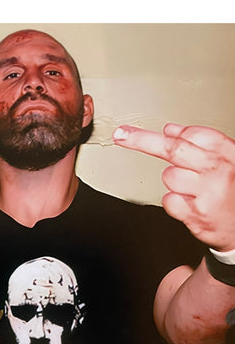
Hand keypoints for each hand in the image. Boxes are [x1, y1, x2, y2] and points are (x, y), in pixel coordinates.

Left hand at [113, 123, 234, 251]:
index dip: (167, 133)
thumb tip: (171, 130)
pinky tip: (191, 205)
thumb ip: (200, 143)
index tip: (134, 130)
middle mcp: (218, 171)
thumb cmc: (232, 191)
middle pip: (173, 149)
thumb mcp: (226, 161)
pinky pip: (168, 200)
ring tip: (194, 191)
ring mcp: (208, 193)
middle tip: (121, 135)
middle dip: (142, 141)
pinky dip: (174, 202)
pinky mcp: (197, 214)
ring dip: (174, 183)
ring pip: (169, 177)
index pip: (192, 134)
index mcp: (227, 153)